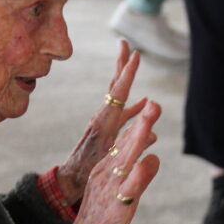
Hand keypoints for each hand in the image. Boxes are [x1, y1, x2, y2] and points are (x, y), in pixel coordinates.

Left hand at [57, 41, 147, 204]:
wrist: (70, 180)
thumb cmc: (89, 172)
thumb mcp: (111, 160)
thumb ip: (132, 147)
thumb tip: (153, 134)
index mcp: (105, 121)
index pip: (119, 91)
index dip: (128, 73)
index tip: (136, 54)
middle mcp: (103, 117)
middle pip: (114, 85)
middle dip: (121, 65)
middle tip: (125, 44)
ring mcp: (104, 122)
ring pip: (117, 95)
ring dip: (125, 78)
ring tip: (132, 63)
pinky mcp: (106, 129)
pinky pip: (122, 111)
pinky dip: (133, 104)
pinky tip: (143, 103)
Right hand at [59, 100, 160, 223]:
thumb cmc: (105, 217)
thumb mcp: (124, 191)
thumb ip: (139, 174)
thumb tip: (153, 157)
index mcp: (108, 169)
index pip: (125, 142)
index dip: (139, 123)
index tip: (151, 103)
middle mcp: (107, 174)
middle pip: (126, 145)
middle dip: (141, 124)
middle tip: (154, 103)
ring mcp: (112, 189)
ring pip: (126, 161)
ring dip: (137, 140)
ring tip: (149, 122)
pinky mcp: (117, 206)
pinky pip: (128, 189)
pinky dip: (137, 175)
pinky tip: (146, 162)